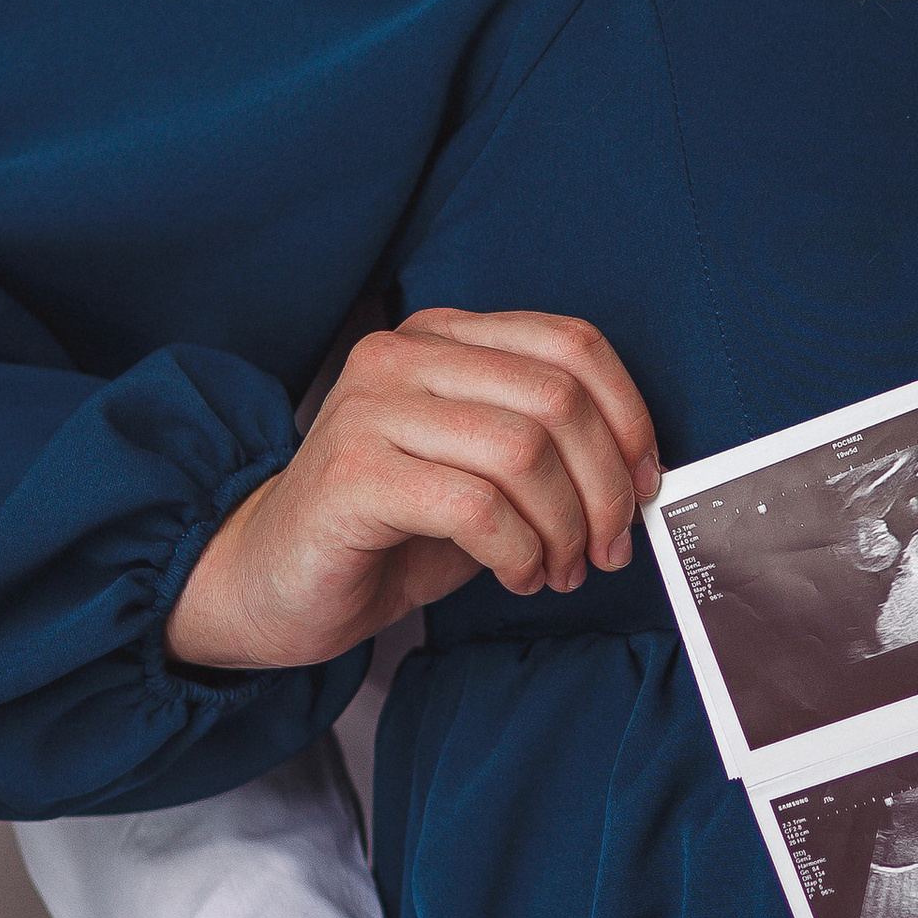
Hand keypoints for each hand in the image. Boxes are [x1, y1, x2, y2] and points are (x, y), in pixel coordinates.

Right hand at [166, 310, 659, 671]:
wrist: (272, 581)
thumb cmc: (387, 530)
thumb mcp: (483, 473)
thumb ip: (549, 451)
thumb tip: (639, 475)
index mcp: (444, 336)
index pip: (571, 342)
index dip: (628, 415)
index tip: (645, 483)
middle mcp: (404, 355)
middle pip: (556, 397)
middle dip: (604, 485)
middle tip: (607, 548)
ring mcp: (370, 409)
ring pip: (522, 450)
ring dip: (563, 527)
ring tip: (558, 568)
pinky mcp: (350, 475)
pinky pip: (474, 506)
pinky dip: (518, 551)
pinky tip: (516, 575)